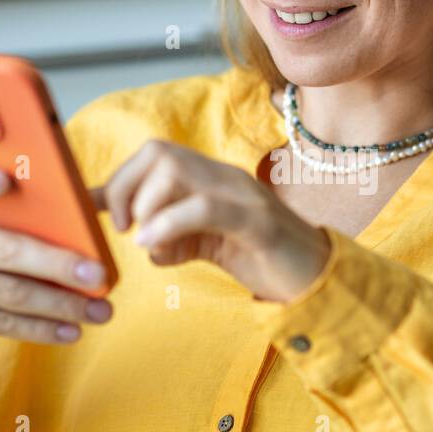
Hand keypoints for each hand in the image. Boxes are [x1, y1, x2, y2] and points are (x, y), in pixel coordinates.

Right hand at [0, 160, 113, 368]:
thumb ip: (24, 208)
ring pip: (7, 291)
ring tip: (99, 310)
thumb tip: (90, 208)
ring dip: (60, 304)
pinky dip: (42, 328)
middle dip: (56, 263)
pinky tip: (72, 329)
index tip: (5, 179)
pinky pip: (0, 321)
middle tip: (98, 274)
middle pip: (1, 247)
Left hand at [89, 139, 331, 302]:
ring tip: (147, 242)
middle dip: (126, 189)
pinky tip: (155, 247)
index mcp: (211, 177)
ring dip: (146, 208)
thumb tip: (131, 234)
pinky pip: (202, 207)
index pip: (154, 153)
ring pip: (174, 171)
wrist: (320, 279)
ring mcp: (242, 193)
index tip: (112, 219)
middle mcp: (224, 176)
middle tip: (128, 229)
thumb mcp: (204, 244)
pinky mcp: (257, 221)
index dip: (121, 181)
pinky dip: (168, 224)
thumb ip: (170, 234)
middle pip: (157, 153)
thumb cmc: (260, 260)